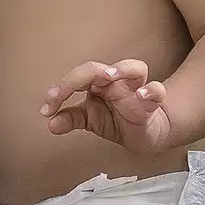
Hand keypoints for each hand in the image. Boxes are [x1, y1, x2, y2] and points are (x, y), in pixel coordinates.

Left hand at [41, 59, 174, 152]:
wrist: (144, 135)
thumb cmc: (116, 120)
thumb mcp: (89, 120)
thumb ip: (70, 119)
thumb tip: (51, 124)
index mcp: (98, 84)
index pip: (78, 77)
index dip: (61, 89)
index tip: (47, 109)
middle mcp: (117, 82)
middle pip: (99, 68)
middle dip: (78, 78)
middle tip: (62, 93)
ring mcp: (136, 90)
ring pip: (135, 68)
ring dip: (121, 69)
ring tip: (108, 76)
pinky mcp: (152, 104)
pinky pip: (157, 91)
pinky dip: (151, 91)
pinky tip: (142, 95)